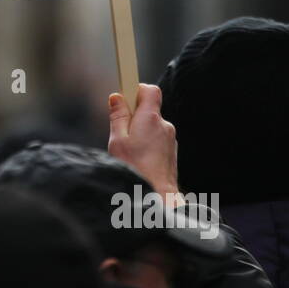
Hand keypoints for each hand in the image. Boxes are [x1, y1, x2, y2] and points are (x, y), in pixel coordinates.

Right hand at [107, 83, 180, 202]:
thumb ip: (118, 117)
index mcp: (151, 118)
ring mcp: (170, 139)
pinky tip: (139, 161)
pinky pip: (157, 140)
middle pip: (149, 109)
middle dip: (133, 117)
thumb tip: (117, 98)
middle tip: (121, 134)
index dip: (136, 90)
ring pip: (152, 126)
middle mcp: (165, 125)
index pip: (149, 90)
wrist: (157, 197)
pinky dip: (147, 145)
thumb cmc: (135, 170)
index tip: (124, 98)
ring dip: (140, 134)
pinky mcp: (171, 152)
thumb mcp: (117, 141)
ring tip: (130, 153)